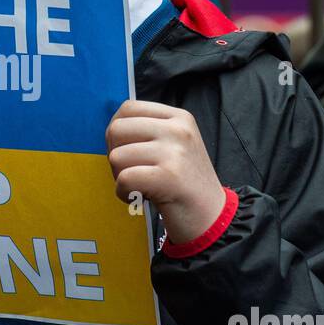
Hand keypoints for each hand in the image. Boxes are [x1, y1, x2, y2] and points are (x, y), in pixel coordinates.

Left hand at [106, 100, 226, 243]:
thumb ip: (148, 131)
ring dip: (119, 177)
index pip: (128, 108)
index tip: (129, 152)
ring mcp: (174, 152)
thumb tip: (112, 129)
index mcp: (179, 117)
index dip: (118, 132)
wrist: (211, 216)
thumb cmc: (184, 183)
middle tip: (133, 172)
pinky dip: (124, 193)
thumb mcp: (175, 144)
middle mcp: (178, 129)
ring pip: (116, 156)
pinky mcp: (168, 176)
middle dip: (115, 155)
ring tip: (141, 186)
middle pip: (116, 130)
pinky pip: (123, 179)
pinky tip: (140, 197)